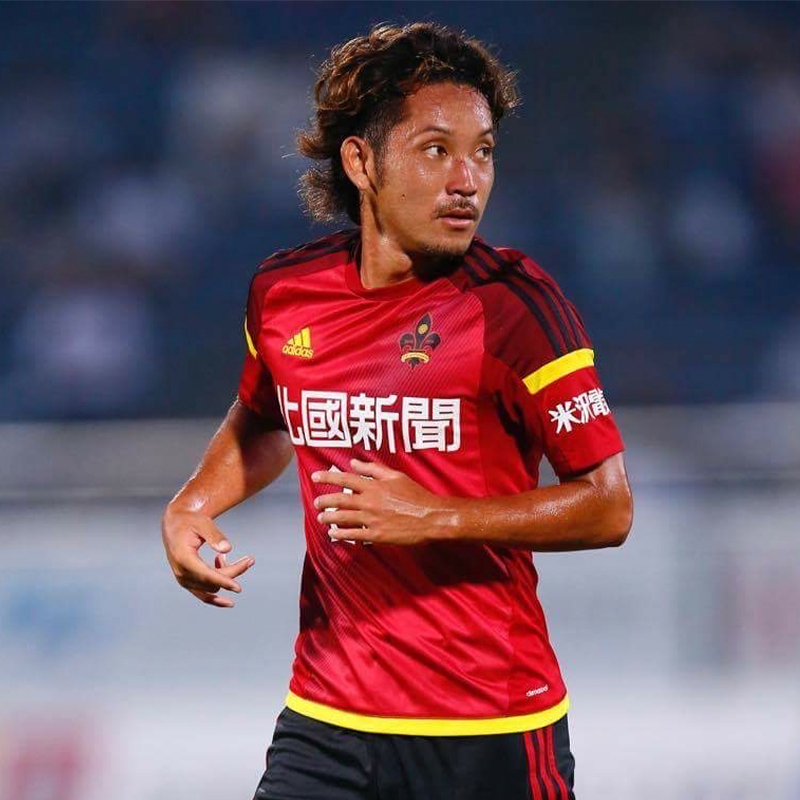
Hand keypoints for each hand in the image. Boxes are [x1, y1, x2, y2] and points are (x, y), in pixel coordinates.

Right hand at [161, 506, 254, 607]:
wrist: (175, 524)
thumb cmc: (190, 522)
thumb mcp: (203, 523)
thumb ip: (215, 536)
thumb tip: (227, 549)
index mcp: (183, 558)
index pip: (206, 575)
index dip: (223, 581)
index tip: (238, 588)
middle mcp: (181, 573)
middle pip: (213, 582)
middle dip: (233, 572)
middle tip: (250, 560)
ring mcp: (183, 580)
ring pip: (211, 588)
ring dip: (226, 577)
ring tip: (226, 557)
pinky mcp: (187, 582)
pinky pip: (203, 596)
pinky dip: (216, 599)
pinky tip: (229, 599)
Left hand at [311, 458, 457, 544]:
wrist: (430, 517)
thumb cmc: (415, 495)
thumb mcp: (396, 476)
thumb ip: (374, 469)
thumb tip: (354, 463)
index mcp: (374, 486)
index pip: (344, 479)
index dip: (327, 477)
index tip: (315, 477)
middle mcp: (369, 501)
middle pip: (339, 500)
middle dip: (324, 501)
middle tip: (316, 503)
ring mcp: (371, 519)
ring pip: (342, 518)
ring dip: (328, 518)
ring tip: (321, 518)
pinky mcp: (376, 534)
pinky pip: (353, 534)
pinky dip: (340, 534)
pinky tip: (333, 533)